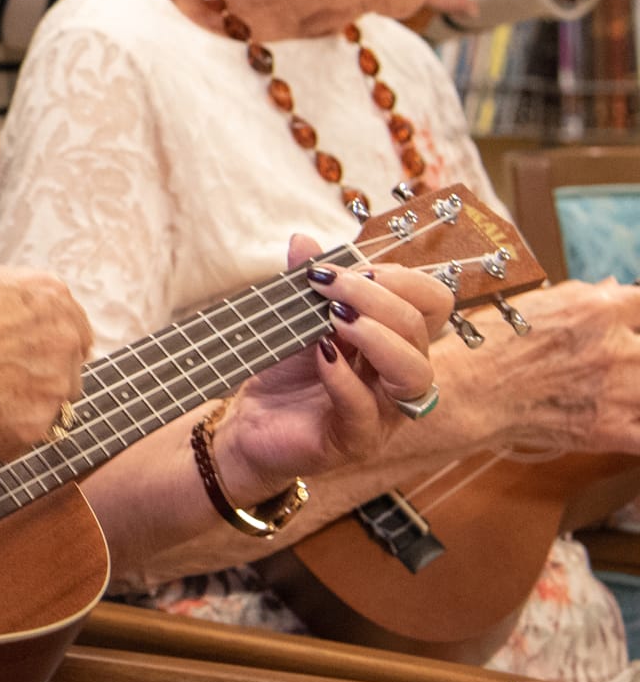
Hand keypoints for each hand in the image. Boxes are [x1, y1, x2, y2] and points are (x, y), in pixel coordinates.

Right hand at [0, 263, 91, 462]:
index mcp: (47, 295)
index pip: (74, 328)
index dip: (44, 345)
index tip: (23, 356)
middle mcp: (63, 338)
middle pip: (67, 370)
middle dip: (35, 379)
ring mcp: (52, 387)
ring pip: (46, 408)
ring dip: (17, 409)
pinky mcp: (32, 429)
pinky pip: (20, 438)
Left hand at [211, 236, 447, 500]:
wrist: (250, 425)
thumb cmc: (285, 373)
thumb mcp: (294, 319)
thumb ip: (305, 282)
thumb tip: (304, 241)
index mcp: (397, 341)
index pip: (432, 304)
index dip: (402, 279)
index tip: (353, 268)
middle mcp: (401, 376)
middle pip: (420, 330)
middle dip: (376, 297)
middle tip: (328, 283)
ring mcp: (384, 413)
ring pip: (414, 372)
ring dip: (376, 336)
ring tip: (335, 318)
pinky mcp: (356, 441)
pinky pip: (366, 409)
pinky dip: (345, 378)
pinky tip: (323, 355)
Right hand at [437, 277, 639, 454]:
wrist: (467, 395)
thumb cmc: (488, 347)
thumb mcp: (532, 304)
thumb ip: (584, 296)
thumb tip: (614, 290)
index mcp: (597, 311)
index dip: (634, 315)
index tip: (628, 324)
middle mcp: (614, 349)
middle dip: (628, 352)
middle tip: (604, 359)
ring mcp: (618, 391)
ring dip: (633, 385)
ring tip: (613, 386)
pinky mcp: (611, 430)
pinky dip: (637, 424)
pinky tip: (625, 416)